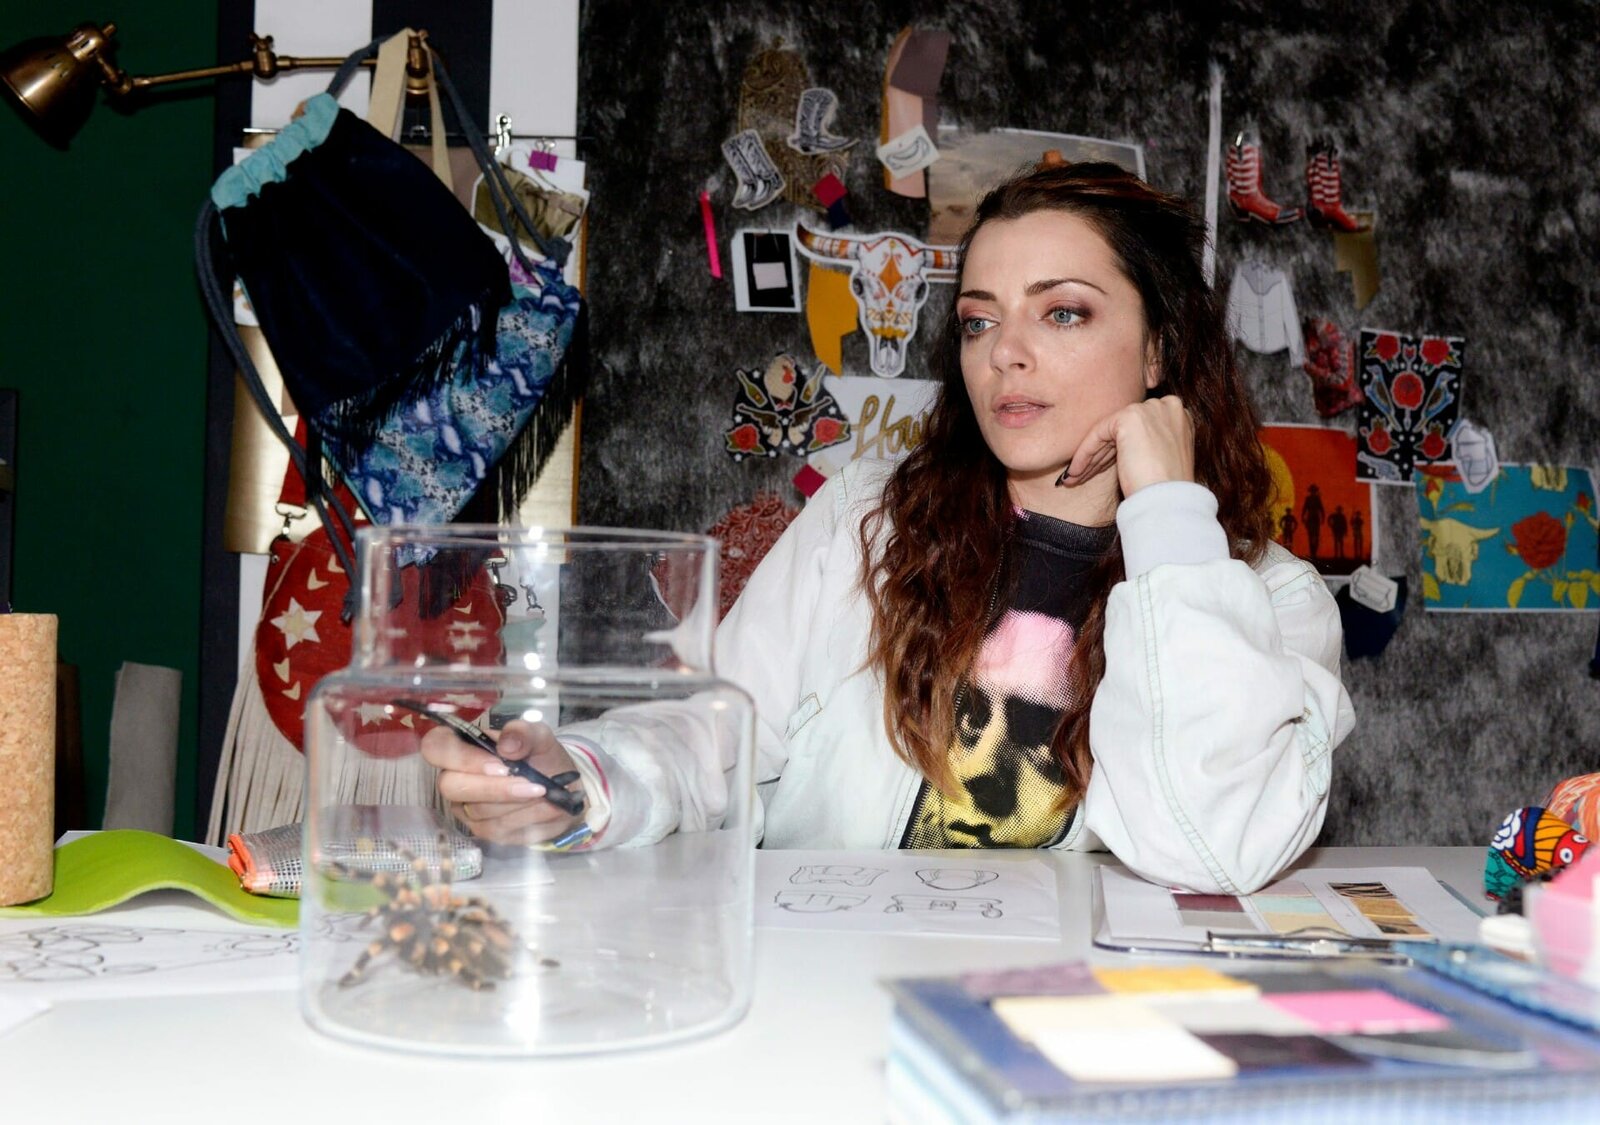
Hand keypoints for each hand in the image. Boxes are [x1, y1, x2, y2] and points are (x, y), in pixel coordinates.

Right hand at [419, 719, 583, 844]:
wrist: (562, 788)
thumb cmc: (542, 757)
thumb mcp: (540, 737)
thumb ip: (524, 733)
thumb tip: (507, 745)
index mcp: (462, 745)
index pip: (435, 747)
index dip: (462, 758)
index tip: (499, 764)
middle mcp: (455, 776)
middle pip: (451, 786)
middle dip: (495, 788)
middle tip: (532, 785)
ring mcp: (465, 805)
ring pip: (478, 810)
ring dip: (517, 803)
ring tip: (545, 792)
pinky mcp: (481, 829)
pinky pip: (495, 828)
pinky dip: (525, 817)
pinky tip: (544, 807)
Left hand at [1058, 395, 1194, 496]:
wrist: (1168, 500)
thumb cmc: (1166, 489)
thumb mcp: (1161, 459)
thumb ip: (1146, 444)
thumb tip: (1118, 447)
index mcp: (1177, 417)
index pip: (1138, 431)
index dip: (1116, 451)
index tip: (1099, 470)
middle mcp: (1165, 407)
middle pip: (1122, 432)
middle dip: (1100, 456)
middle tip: (1081, 475)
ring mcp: (1149, 410)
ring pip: (1109, 433)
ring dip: (1089, 458)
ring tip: (1073, 478)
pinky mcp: (1130, 417)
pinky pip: (1098, 434)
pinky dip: (1084, 454)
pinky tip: (1075, 473)